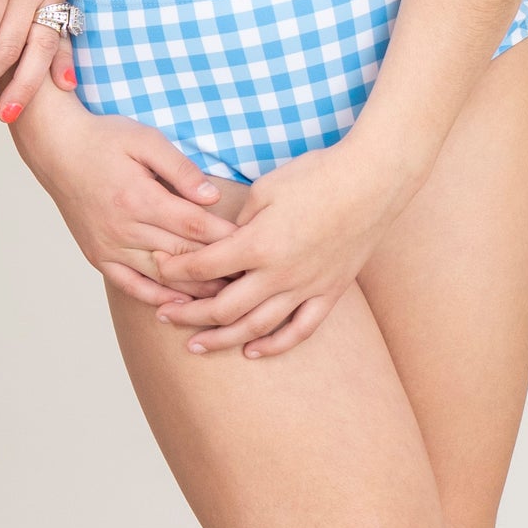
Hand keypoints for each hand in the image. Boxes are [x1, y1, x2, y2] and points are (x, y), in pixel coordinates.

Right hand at [13, 89, 235, 307]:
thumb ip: (180, 169)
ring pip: (161, 278)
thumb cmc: (104, 138)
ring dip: (195, 290)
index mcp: (139, 197)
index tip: (257, 246)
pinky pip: (131, 286)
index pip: (195, 227)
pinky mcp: (98, 256)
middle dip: (220, 270)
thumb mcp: (145, 139)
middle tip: (254, 279)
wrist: (56, 148)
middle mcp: (124, 228)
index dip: (228, 239)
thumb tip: (212, 197)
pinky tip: (180, 304)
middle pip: (182, 257)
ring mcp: (109, 246)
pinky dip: (157, 298)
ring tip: (229, 298)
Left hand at [151, 137, 408, 356]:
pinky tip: (253, 351)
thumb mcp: (266, 188)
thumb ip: (241, 220)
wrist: (370, 184)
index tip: (157, 268)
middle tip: (163, 317)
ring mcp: (306, 288)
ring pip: (257, 327)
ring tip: (196, 345)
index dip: (177, 269)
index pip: (205, 266)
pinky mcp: (329, 293)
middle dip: (189, 314)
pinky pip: (299, 330)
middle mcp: (279, 274)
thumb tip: (225, 238)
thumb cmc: (315, 177)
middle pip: (224, 307)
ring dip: (223, 338)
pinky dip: (274, 345)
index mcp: (258, 244)